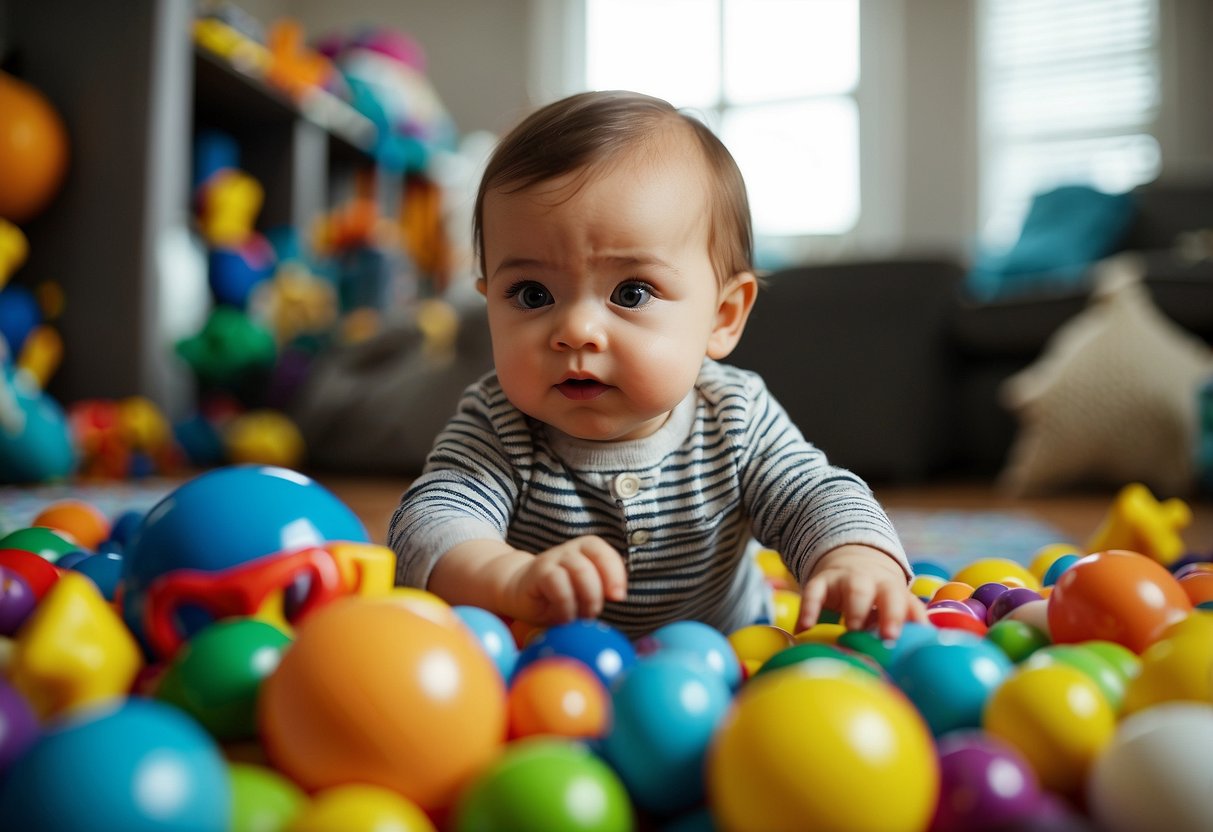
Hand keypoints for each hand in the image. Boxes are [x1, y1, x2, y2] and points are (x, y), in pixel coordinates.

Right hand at [502, 536, 627, 625]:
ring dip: (585, 599)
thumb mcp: (584, 593)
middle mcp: (571, 550)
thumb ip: (601, 591)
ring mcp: (553, 558)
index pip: (607, 555)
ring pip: (580, 572)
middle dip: (598, 595)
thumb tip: (617, 597)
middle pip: (593, 566)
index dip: (616, 575)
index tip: (618, 597)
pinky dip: (566, 604)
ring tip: (580, 617)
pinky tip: (564, 616)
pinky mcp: (538, 572)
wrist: (518, 590)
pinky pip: (558, 584)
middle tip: (593, 614)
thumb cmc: (557, 595)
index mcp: (587, 550)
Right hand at [797, 544, 925, 639]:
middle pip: (887, 594)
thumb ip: (907, 621)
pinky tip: (804, 628)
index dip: (912, 621)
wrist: (851, 557)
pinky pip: (813, 592)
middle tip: (889, 637)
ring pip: (855, 590)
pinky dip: (809, 609)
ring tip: (853, 631)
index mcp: (894, 589)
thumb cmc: (877, 594)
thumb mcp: (893, 602)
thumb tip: (927, 644)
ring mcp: (846, 580)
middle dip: (890, 614)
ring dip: (856, 611)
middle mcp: (874, 583)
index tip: (913, 640)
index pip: (906, 603)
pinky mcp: (821, 582)